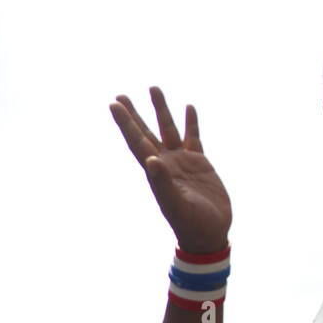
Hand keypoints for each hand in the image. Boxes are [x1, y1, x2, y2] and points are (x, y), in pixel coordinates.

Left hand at [110, 87, 231, 253]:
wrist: (209, 234)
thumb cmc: (191, 224)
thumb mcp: (176, 205)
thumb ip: (163, 184)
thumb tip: (151, 161)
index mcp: (156, 171)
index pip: (136, 141)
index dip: (125, 123)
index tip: (114, 104)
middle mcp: (165, 163)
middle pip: (146, 132)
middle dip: (133, 114)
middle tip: (120, 96)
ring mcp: (182, 162)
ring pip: (168, 129)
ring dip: (161, 110)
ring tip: (153, 88)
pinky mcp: (200, 162)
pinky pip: (193, 136)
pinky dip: (190, 122)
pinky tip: (188, 107)